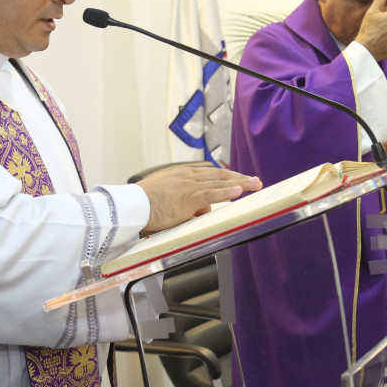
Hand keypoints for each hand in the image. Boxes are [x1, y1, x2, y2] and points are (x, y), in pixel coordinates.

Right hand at [136, 165, 262, 234]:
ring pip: (219, 182)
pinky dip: (226, 192)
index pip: (210, 174)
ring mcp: (188, 186)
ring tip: (255, 184)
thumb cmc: (144, 205)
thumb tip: (203, 212)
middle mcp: (187, 176)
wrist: (131, 205)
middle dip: (239, 178)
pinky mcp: (187, 198)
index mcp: (181, 175)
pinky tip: (239, 191)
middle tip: (255, 180)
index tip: (239, 179)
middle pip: (219, 175)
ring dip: (240, 183)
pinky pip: (211, 194)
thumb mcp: (166, 199)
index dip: (226, 177)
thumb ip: (186, 203)